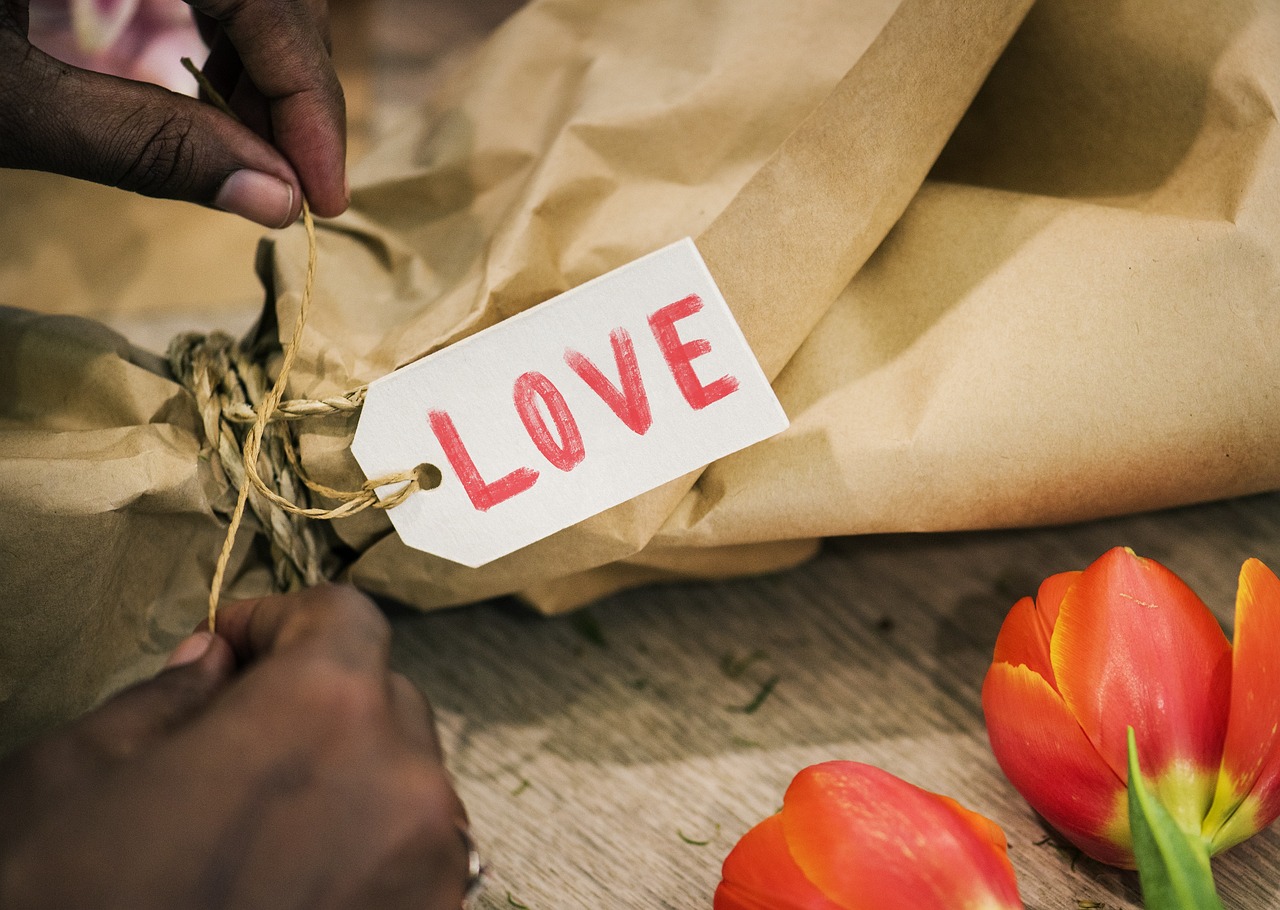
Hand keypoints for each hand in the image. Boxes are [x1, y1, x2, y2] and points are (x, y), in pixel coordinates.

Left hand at [0, 0, 346, 226]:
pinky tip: (214, 93)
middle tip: (290, 185)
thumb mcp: (6, 104)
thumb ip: (138, 142)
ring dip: (266, 64)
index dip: (308, 97)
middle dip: (294, 88)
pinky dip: (226, 31)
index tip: (322, 194)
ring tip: (252, 152)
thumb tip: (272, 200)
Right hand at [0, 585, 471, 909]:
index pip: (344, 617)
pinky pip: (412, 854)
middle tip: (236, 732)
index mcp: (324, 712)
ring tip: (258, 819)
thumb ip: (167, 696)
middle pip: (382, 697)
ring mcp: (432, 868)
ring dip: (345, 775)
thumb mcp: (77, 776)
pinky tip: (290, 875)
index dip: (281, 620)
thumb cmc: (67, 908)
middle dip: (315, 698)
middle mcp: (404, 782)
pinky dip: (365, 844)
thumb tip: (213, 664)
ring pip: (404, 778)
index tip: (235, 647)